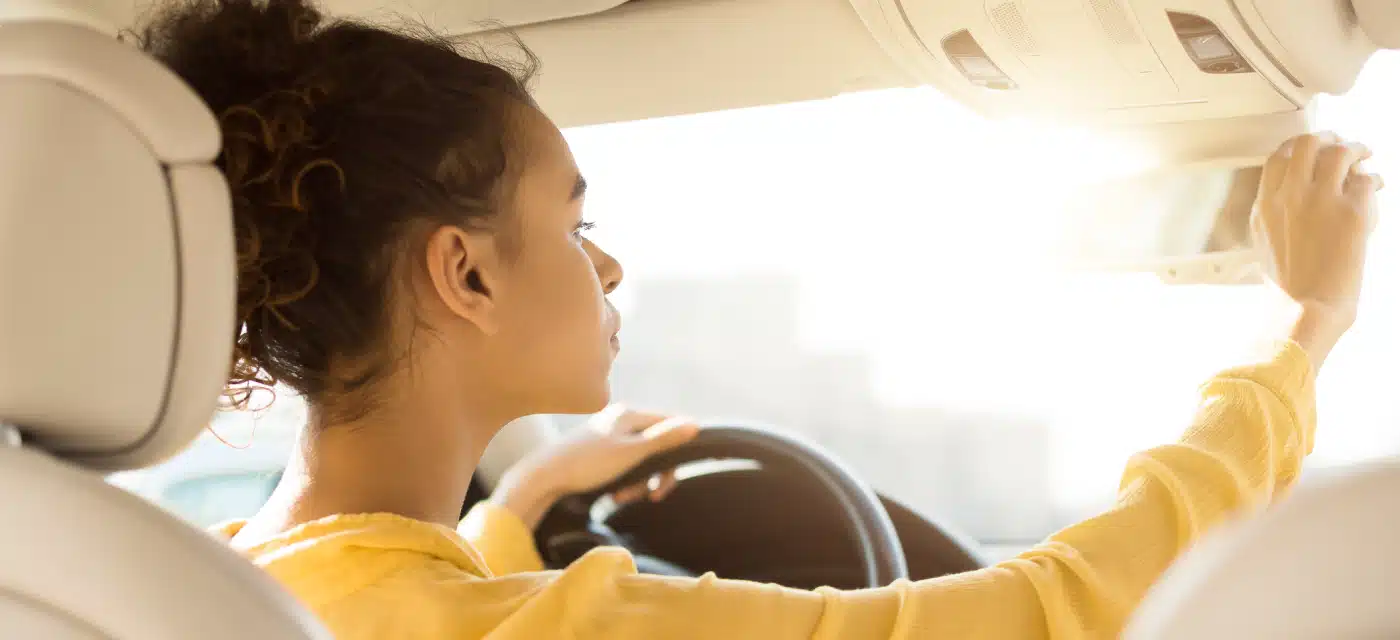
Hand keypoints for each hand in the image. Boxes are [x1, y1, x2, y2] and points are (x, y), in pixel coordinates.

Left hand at [490, 406, 700, 529]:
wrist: (543, 477)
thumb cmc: (587, 464)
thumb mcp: (630, 453)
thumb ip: (663, 439)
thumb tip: (696, 425)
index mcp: (629, 413)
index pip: (670, 423)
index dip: (677, 449)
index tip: (669, 478)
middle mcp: (621, 418)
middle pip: (657, 444)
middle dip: (655, 473)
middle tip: (653, 496)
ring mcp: (610, 434)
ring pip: (642, 458)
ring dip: (639, 481)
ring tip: (624, 497)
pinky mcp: (601, 450)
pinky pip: (626, 464)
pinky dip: (626, 480)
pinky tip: (615, 494)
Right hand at [1253, 132, 1383, 366]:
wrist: (1307, 306)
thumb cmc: (1288, 285)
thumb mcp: (1265, 242)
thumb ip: (1275, 212)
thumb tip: (1296, 191)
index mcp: (1265, 205)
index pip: (1277, 157)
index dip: (1296, 146)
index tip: (1310, 148)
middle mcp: (1289, 196)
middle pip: (1306, 143)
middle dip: (1327, 137)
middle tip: (1339, 143)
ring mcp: (1320, 201)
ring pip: (1340, 152)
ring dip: (1356, 149)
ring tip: (1364, 155)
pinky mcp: (1352, 211)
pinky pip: (1367, 180)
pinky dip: (1373, 180)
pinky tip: (1376, 185)